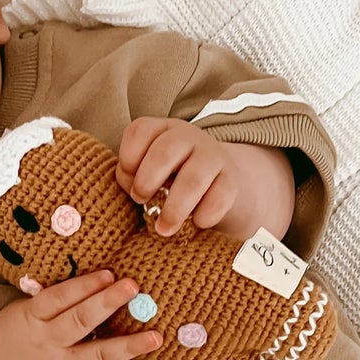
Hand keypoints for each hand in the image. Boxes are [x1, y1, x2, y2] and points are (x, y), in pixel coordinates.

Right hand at [0, 269, 162, 359]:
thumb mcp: (26, 309)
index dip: (83, 286)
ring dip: (128, 346)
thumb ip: (55, 299)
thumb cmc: (23, 331)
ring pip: (97, 356)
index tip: (109, 273)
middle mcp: (47, 342)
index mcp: (33, 317)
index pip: (58, 298)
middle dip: (107, 303)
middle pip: (79, 322)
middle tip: (133, 288)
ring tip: (155, 337)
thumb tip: (101, 278)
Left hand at [116, 117, 238, 236]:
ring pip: (193, 179)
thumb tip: (135, 192)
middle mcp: (187, 137)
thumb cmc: (169, 178)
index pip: (140, 131)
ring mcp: (212, 156)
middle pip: (165, 152)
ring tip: (163, 228)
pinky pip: (220, 197)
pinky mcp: (231, 180)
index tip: (128, 180)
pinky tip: (197, 222)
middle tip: (141, 201)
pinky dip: (206, 214)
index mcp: (161, 130)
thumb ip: (132, 177)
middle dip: (147, 181)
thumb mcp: (146, 170)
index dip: (128, 159)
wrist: (214, 182)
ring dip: (174, 208)